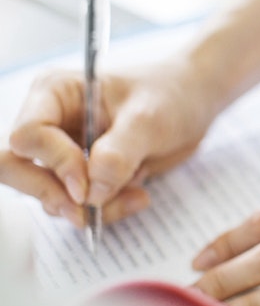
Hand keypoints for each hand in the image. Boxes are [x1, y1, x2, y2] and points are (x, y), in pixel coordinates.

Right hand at [4, 61, 219, 223]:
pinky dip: (105, 209)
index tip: (87, 185)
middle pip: (17, 169)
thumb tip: (91, 189)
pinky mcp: (83, 174)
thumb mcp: (151, 117)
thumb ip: (119, 151)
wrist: (195, 101)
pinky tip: (137, 195)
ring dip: (91, 207)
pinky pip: (78, 204)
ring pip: (50, 195)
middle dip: (54, 195)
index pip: (27, 136)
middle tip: (90, 212)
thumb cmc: (172, 93)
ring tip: (135, 195)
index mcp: (55, 93)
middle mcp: (51, 122)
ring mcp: (64, 151)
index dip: (54, 164)